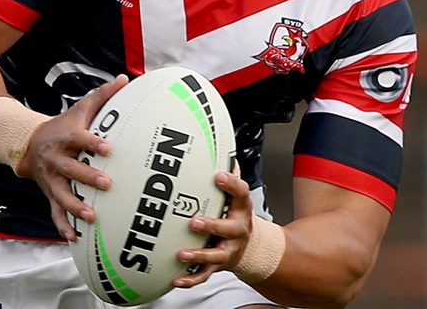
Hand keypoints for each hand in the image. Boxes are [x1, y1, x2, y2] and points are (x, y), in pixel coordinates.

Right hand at [15, 75, 126, 240]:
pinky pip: (55, 213)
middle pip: (70, 169)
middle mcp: (56, 160)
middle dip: (87, 178)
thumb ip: (102, 96)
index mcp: (66, 138)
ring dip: (75, 207)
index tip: (109, 149)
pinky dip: (63, 226)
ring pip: (61, 195)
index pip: (79, 139)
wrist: (28, 144)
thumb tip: (125, 79)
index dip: (93, 143)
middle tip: (107, 184)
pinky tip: (75, 238)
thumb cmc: (63, 126)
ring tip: (91, 216)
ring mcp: (52, 180)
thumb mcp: (79, 109)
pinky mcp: (50, 195)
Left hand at [174, 170, 254, 287]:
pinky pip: (203, 275)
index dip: (231, 184)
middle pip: (228, 228)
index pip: (241, 193)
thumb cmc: (235, 216)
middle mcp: (237, 231)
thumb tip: (221, 148)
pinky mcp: (217, 267)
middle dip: (211, 225)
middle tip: (194, 221)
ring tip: (182, 254)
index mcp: (241, 209)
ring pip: (215, 256)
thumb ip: (227, 175)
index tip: (219, 175)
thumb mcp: (235, 196)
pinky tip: (176, 278)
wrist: (250, 247)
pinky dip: (190, 279)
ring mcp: (227, 250)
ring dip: (198, 255)